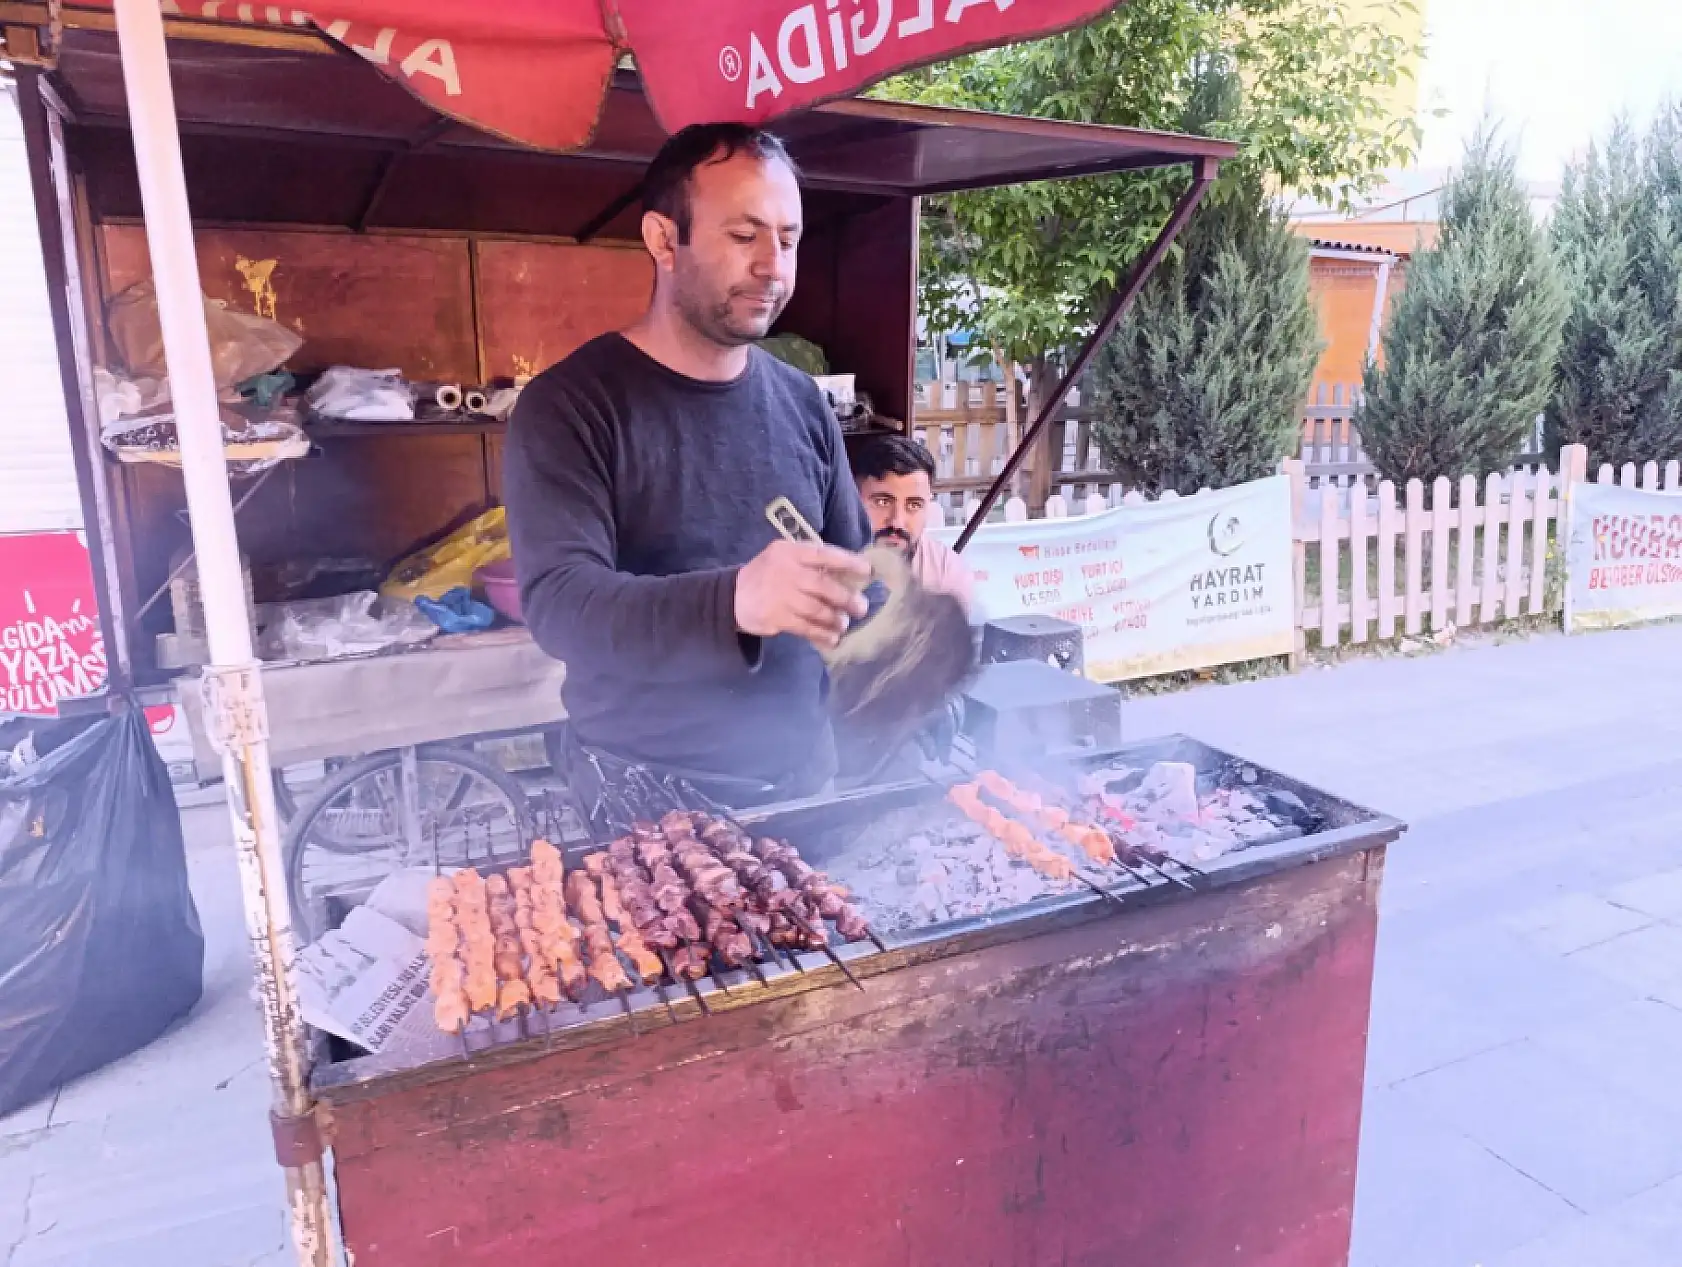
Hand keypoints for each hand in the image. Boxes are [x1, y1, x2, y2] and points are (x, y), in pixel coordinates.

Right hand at [735, 540, 870, 649]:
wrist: (732, 596)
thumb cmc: (767, 575)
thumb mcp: (783, 558)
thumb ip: (810, 563)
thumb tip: (848, 577)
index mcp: (790, 552)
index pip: (824, 554)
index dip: (848, 562)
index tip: (867, 571)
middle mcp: (786, 572)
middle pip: (823, 586)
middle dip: (846, 598)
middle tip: (861, 608)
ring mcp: (781, 596)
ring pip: (817, 610)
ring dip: (835, 620)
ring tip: (844, 625)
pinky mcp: (777, 618)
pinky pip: (806, 628)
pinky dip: (822, 635)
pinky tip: (832, 639)